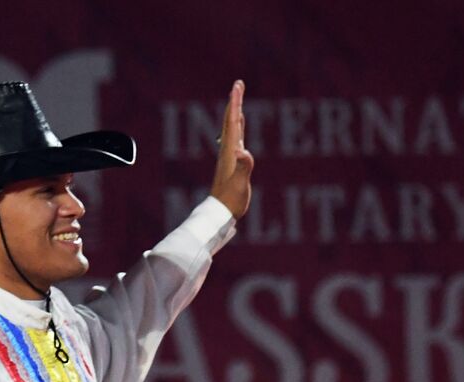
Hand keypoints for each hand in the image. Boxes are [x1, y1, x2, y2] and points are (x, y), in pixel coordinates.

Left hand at [209, 80, 254, 218]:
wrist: (220, 214)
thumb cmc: (230, 201)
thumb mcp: (239, 184)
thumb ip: (243, 168)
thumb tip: (243, 152)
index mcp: (230, 152)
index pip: (233, 123)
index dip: (235, 104)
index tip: (237, 87)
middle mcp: (228, 151)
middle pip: (231, 121)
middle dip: (235, 101)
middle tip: (238, 84)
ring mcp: (230, 156)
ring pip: (233, 128)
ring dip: (236, 111)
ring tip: (238, 98)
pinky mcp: (233, 162)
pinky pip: (236, 138)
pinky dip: (239, 126)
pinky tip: (240, 124)